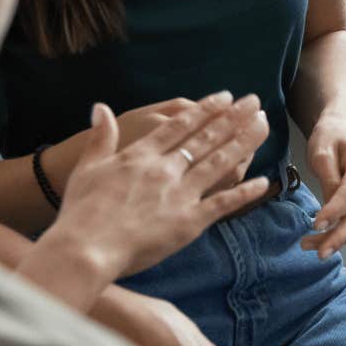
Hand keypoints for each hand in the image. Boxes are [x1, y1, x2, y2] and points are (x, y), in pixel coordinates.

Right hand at [47, 94, 272, 279]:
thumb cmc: (80, 212)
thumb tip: (100, 107)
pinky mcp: (189, 222)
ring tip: (264, 125)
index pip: (180, 126)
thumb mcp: (87, 168)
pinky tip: (263, 181)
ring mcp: (180, 194)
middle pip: (206, 138)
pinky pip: (223, 203)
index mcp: (141, 155)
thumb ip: (100, 137)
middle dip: (233, 118)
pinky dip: (244, 192)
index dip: (205, 110)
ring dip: (244, 142)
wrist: (85, 248)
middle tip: (255, 101)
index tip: (225, 97)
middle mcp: (165, 170)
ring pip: (220, 162)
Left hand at [301, 115, 345, 259]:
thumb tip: (330, 207)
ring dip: (334, 238)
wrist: (341, 131)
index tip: (315, 225)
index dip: (334, 211)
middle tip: (318, 253)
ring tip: (307, 245)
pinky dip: (337, 233)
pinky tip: (318, 240)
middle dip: (338, 236)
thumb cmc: (330, 138)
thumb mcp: (322, 151)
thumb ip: (327, 177)